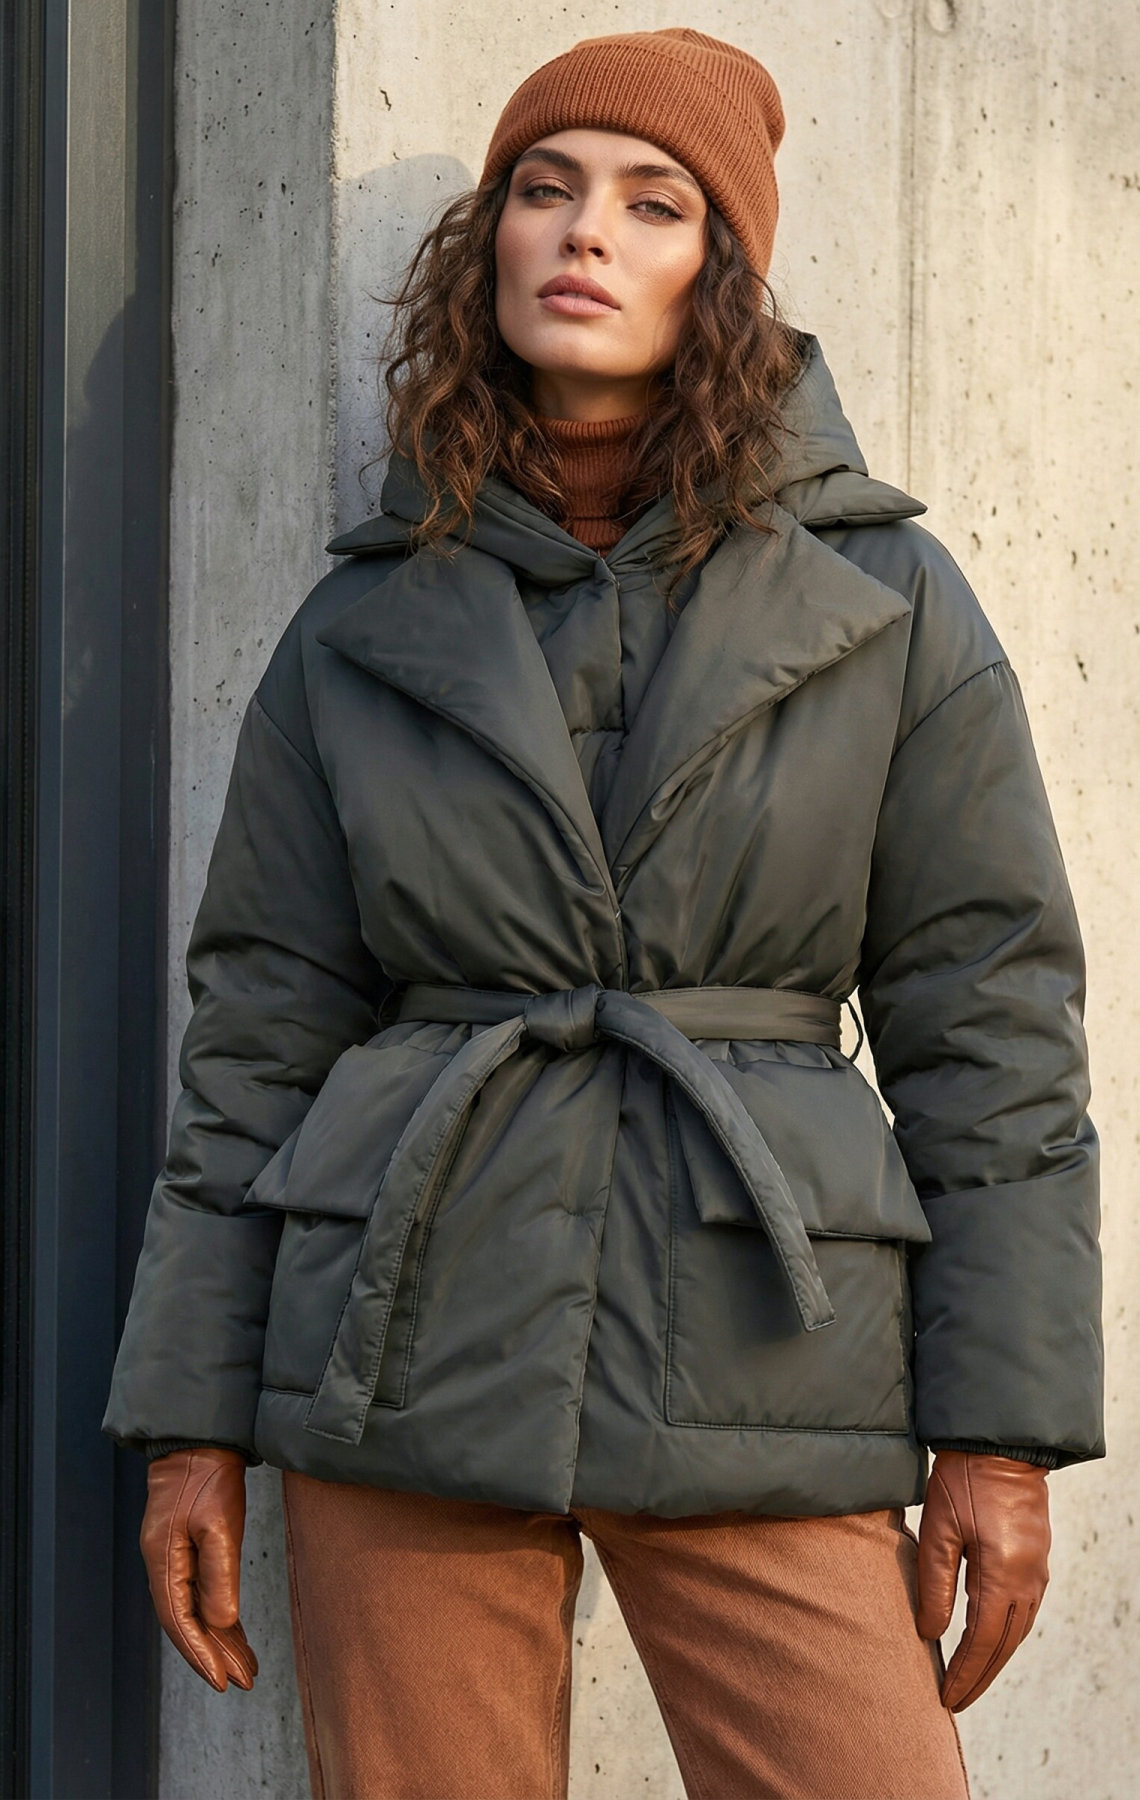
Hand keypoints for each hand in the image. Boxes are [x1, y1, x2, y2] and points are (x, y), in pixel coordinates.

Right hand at [140, 1447, 257, 1691]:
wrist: (201, 1437)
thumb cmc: (208, 1475)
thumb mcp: (218, 1523)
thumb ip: (219, 1575)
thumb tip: (220, 1623)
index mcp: (163, 1561)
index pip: (180, 1621)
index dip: (201, 1655)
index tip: (223, 1682)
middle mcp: (163, 1564)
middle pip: (187, 1621)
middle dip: (214, 1654)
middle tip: (243, 1681)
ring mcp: (174, 1556)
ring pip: (195, 1609)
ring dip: (219, 1639)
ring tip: (246, 1666)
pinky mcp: (188, 1546)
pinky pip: (200, 1591)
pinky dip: (218, 1614)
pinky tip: (234, 1631)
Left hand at [916, 1450, 1049, 1711]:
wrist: (1000, 1443)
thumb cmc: (963, 1480)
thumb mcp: (938, 1529)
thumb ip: (935, 1584)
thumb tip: (930, 1634)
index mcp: (1003, 1575)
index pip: (983, 1642)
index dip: (965, 1673)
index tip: (946, 1697)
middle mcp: (1028, 1581)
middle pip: (1005, 1645)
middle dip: (980, 1676)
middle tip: (956, 1701)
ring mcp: (1037, 1571)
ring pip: (1018, 1631)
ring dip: (995, 1659)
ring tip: (970, 1679)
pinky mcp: (1037, 1559)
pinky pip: (1024, 1611)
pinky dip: (1006, 1635)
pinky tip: (989, 1640)